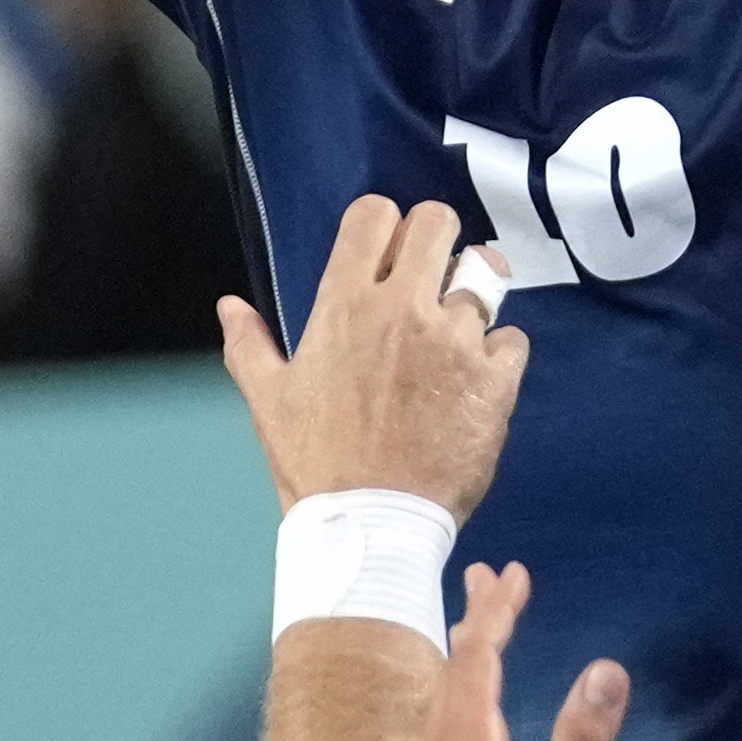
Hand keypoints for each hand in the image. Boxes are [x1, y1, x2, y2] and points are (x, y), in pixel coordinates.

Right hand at [218, 192, 526, 513]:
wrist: (372, 526)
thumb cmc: (316, 464)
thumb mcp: (269, 402)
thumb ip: (249, 345)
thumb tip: (229, 305)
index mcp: (345, 304)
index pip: (375, 214)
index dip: (384, 226)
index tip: (387, 255)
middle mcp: (404, 309)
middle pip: (438, 222)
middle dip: (436, 240)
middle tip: (430, 277)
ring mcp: (454, 340)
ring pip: (481, 281)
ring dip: (468, 304)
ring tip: (453, 341)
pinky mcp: (494, 378)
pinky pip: (512, 338)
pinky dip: (498, 354)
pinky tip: (475, 380)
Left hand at [377, 563, 631, 740]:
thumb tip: (608, 667)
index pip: (479, 658)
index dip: (497, 612)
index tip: (513, 570)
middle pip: (457, 668)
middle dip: (477, 620)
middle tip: (488, 574)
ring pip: (448, 696)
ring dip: (468, 655)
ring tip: (479, 629)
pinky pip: (447, 722)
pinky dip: (465, 692)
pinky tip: (470, 719)